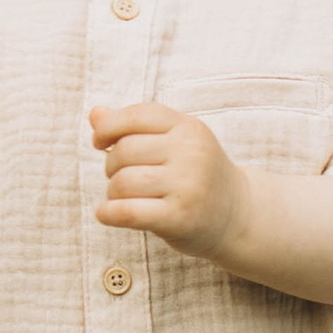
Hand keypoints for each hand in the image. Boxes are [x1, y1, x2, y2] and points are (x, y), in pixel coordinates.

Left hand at [88, 99, 246, 261]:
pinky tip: (107, 214)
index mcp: (188, 128)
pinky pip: (128, 211)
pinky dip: (109, 213)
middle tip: (120, 177)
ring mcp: (188, 185)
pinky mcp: (180, 218)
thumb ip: (136, 127)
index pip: (136, 116)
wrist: (237, 215)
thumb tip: (95, 114)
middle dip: (111, 165)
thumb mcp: (175, 143)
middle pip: (124, 150)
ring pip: (123, 181)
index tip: (99, 142)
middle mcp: (191, 152)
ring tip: (123, 197)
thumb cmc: (196, 176)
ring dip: (112, 192)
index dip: (108, 127)